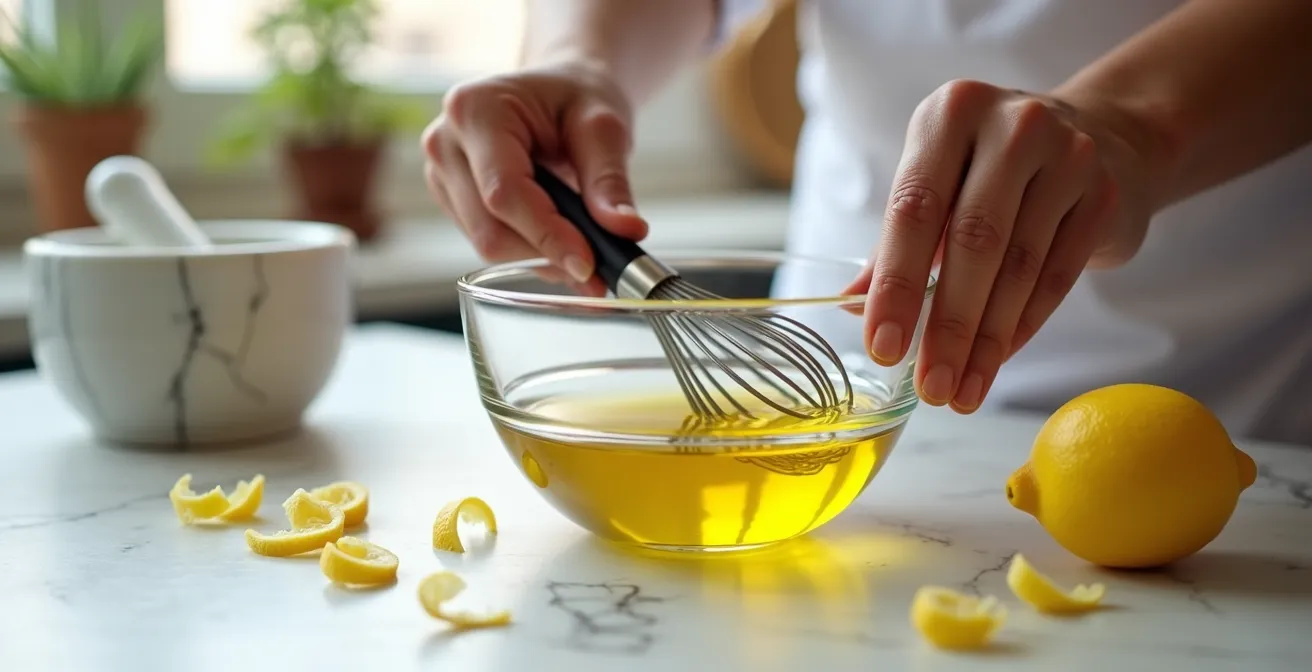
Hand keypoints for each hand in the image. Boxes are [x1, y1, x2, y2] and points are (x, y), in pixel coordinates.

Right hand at [421, 62, 647, 295]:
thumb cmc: (577, 98)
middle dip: (547, 253)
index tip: (588, 264)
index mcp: (476, 109)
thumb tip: (626, 230)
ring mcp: (442, 173)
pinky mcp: (451, 199)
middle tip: (599, 268)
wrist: (559, 90)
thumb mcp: (604, 128)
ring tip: (584, 244)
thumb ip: (610, 180)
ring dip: (540, 256)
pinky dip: (530, 251)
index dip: (547, 235)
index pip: (505, 192)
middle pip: (490, 230)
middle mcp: (445, 142)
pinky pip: (489, 242)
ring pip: (488, 244)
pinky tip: (559, 235)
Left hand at [845, 79, 1152, 412]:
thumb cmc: (994, 168)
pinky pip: (1057, 276)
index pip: (915, 209)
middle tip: (929, 387)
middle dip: (947, 325)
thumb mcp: (939, 181)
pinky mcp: (1105, 196)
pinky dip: (1023, 326)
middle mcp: (1012, 127)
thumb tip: (852, 307)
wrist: (1104, 135)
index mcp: (951, 114)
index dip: (896, 283)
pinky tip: (997, 361)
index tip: (883, 346)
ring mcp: (1069, 156)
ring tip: (962, 391)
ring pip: (1019, 266)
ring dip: (986, 341)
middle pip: (972, 241)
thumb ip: (895, 241)